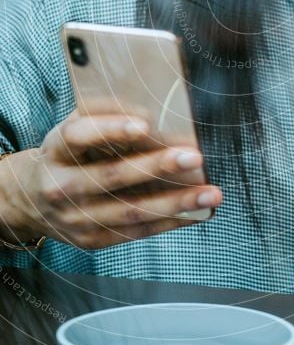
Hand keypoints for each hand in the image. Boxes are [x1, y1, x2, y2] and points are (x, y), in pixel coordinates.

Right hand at [16, 110, 221, 248]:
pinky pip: (136, 232)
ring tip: (211, 194)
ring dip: (176, 203)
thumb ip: (104, 115)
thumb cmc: (66, 154)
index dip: (111, 129)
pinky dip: (170, 223)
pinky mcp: (92, 240)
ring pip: (130, 211)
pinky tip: (197, 213)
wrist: (31, 199)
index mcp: (55, 149)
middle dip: (157, 167)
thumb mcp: (73, 128)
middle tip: (194, 156)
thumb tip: (152, 103)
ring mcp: (76, 218)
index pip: (79, 136)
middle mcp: (61, 186)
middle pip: (112, 177)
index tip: (145, 124)